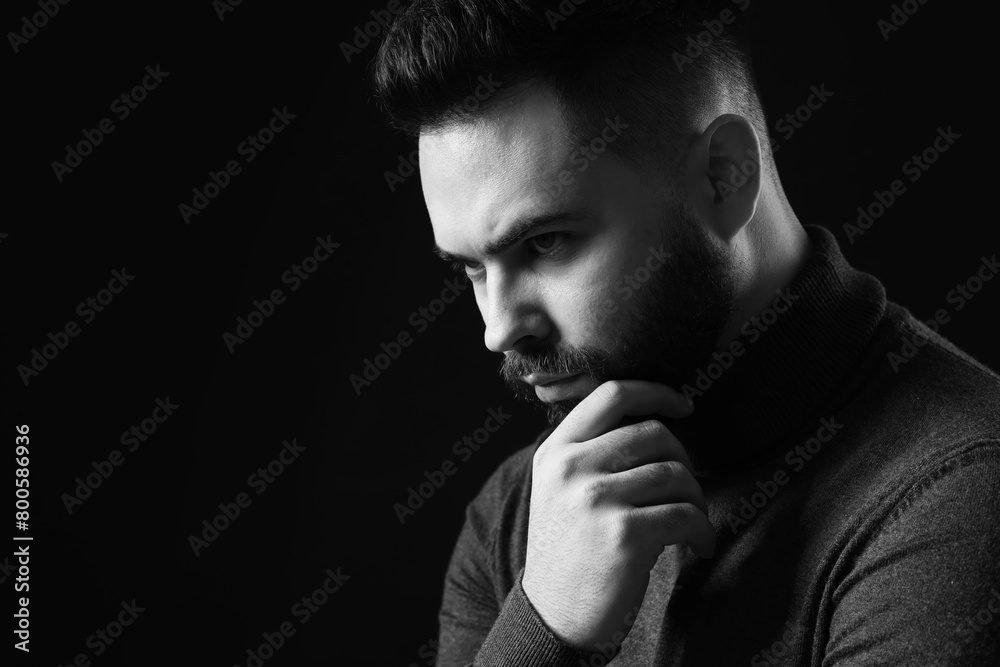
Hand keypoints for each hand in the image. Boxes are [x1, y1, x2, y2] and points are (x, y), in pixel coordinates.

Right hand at [521, 380, 714, 653]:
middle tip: (687, 490)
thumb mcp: (557, 489)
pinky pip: (686, 515)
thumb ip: (589, 451)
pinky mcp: (623, 534)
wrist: (551, 617)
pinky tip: (699, 545)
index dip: (657, 391)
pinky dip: (703, 531)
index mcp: (555, 450)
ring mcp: (595, 499)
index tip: (684, 405)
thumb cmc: (567, 552)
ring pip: (675, 474)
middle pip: (654, 433)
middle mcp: (571, 467)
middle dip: (684, 459)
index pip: (611, 393)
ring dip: (696, 500)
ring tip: (691, 523)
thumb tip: (652, 421)